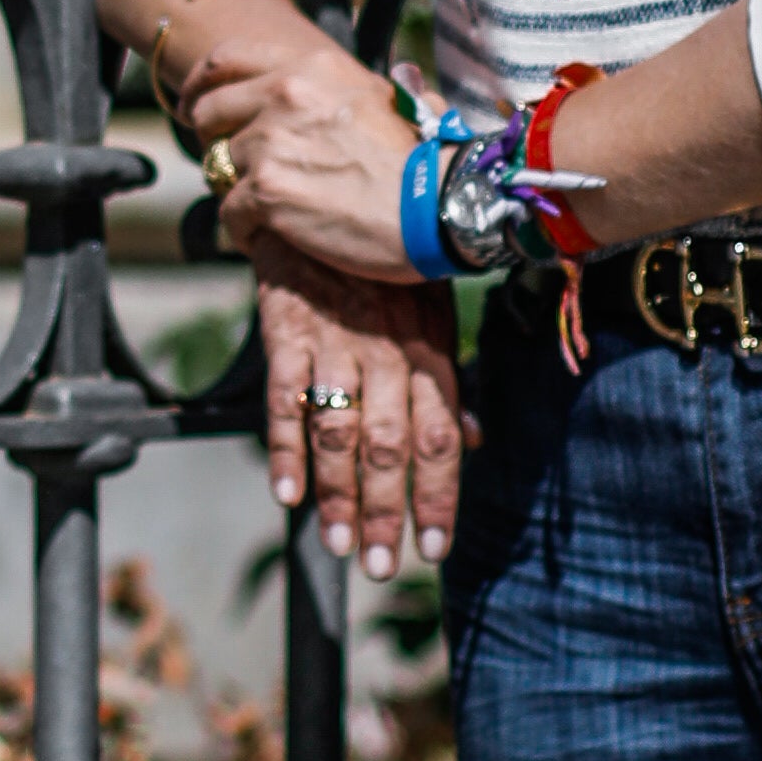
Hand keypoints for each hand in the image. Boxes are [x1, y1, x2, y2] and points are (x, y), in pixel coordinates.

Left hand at [164, 0, 417, 281]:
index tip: (193, 105)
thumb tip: (312, 80)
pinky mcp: (267, 191)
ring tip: (270, 209)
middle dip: (213, 138)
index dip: (200, 84)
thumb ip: (333, 86)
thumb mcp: (380, 97)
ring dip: (239, 188)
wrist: (443, 207)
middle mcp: (285, 94)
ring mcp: (271, 142)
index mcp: (311, 66)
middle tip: (227, 163)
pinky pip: (230, 211)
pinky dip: (245, 228)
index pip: (225, 59)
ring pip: (220, 164)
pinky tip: (269, 237)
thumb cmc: (422, 160)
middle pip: (209, 110)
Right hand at [252, 244, 467, 581]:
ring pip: (341, 430)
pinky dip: (286, 448)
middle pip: (392, 445)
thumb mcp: (430, 311)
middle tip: (383, 566)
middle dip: (389, 511)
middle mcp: (387, 353)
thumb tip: (476, 440)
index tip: (434, 548)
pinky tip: (288, 494)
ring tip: (339, 546)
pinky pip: (285, 398)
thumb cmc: (382, 266)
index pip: (441, 437)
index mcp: (428, 352)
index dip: (438, 495)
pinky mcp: (288, 332)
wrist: (322, 194)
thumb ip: (447, 381)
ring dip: (339, 494)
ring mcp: (336, 343)